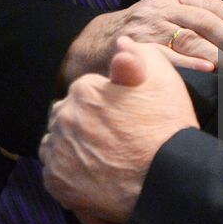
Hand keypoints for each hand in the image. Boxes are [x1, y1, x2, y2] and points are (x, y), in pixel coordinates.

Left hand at [41, 37, 198, 223]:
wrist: (169, 179)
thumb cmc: (167, 128)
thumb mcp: (162, 78)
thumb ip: (138, 54)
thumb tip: (121, 42)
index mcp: (84, 89)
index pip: (84, 91)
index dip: (104, 104)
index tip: (120, 117)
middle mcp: (65, 117)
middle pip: (66, 114)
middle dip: (83, 121)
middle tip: (110, 137)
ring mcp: (58, 150)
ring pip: (57, 142)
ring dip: (71, 145)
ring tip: (100, 156)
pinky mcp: (56, 181)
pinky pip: (54, 171)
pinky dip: (68, 172)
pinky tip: (92, 174)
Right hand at [61, 0, 222, 82]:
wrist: (99, 41)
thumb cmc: (144, 30)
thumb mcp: (167, 12)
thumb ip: (197, 17)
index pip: (211, 4)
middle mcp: (161, 7)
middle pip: (205, 21)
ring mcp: (149, 27)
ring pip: (191, 38)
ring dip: (217, 53)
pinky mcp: (138, 48)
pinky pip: (168, 55)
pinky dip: (190, 62)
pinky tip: (208, 69)